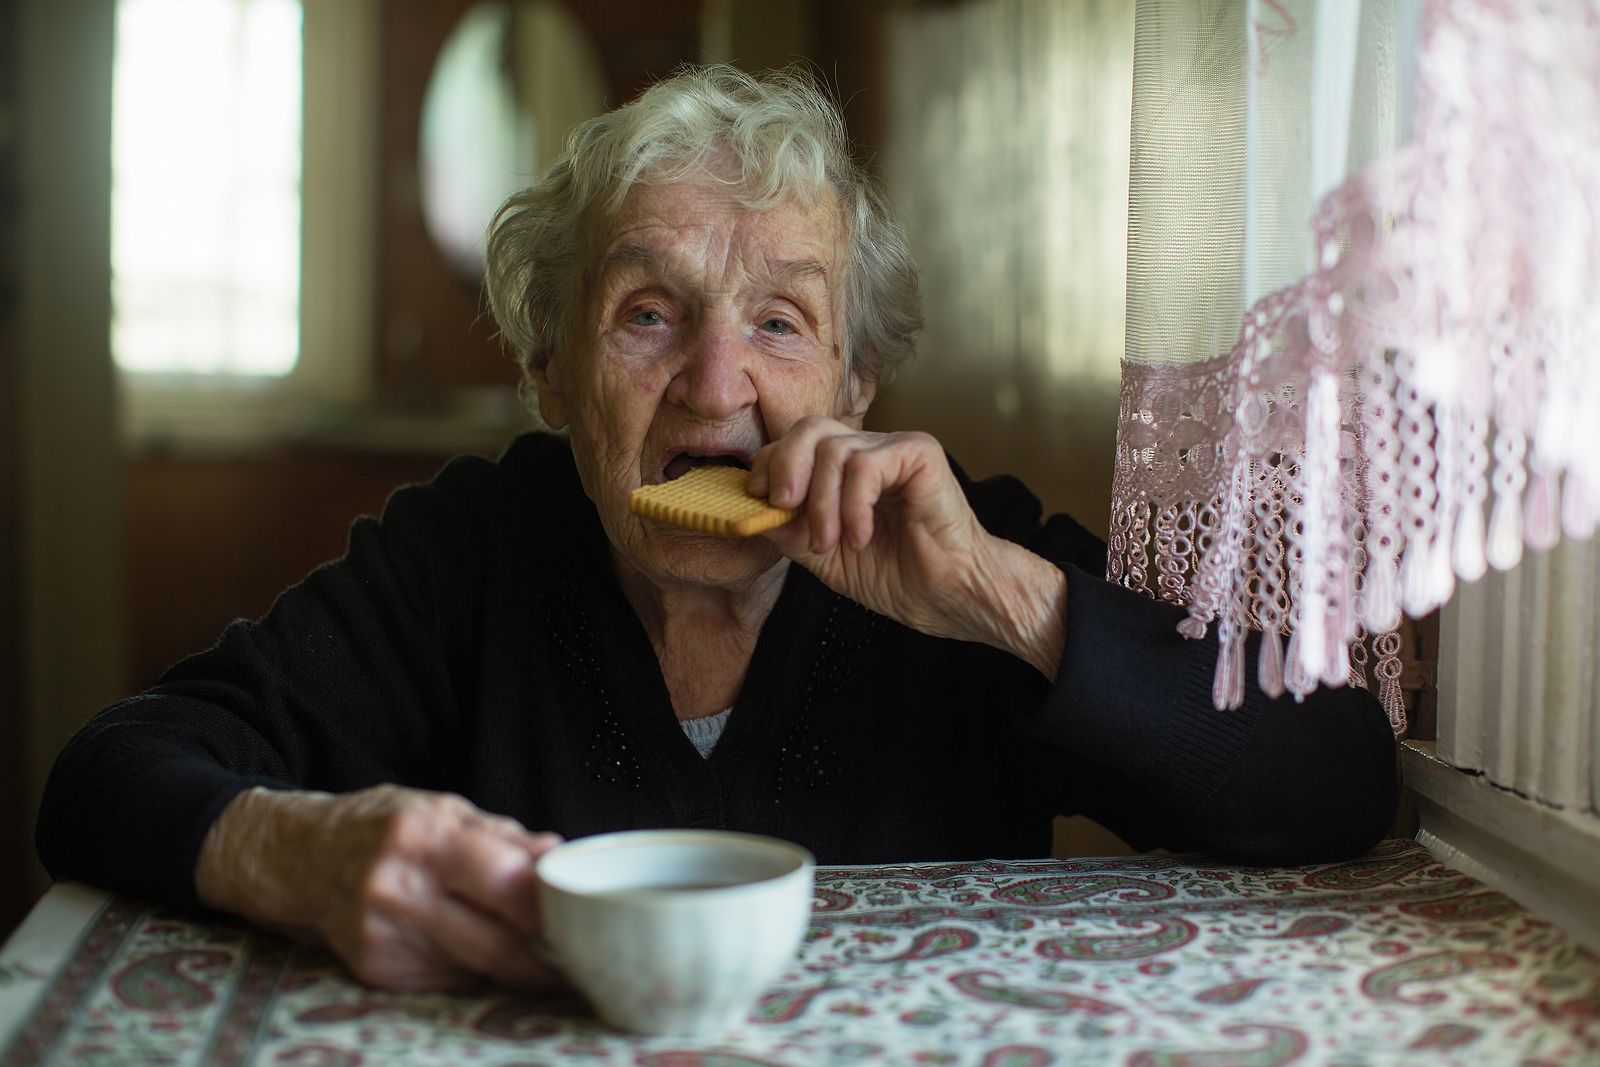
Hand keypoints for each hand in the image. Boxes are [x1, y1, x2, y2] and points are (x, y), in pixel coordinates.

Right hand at [196, 785, 563, 991]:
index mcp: (423, 838)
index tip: (584, 917)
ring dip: (515, 966)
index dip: (550, 907)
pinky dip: (472, 968)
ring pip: (476, 966)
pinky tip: (479, 952)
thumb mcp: (441, 810)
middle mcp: (398, 890)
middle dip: (545, 958)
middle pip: (496, 942)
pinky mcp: (375, 970)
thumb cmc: (380, 827)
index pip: (505, 883)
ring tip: (546, 960)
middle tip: (581, 962)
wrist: (296, 858)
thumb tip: (558, 858)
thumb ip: (502, 837)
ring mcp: (383, 936)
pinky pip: (447, 977)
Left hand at [747, 417, 1066, 676]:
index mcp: (845, 469)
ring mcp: (895, 448)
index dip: (769, 466)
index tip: (760, 503)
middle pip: (810, 429)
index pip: (794, 443)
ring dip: (822, 503)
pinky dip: (854, 504)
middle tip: (783, 509)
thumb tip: (750, 509)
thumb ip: (789, 528)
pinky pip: (866, 465)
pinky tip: (862, 536)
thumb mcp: (825, 554)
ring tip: (833, 542)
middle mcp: (868, 450)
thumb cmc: (897, 576)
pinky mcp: (920, 453)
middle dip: (784, 467)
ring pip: (834, 449)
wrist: (949, 596)